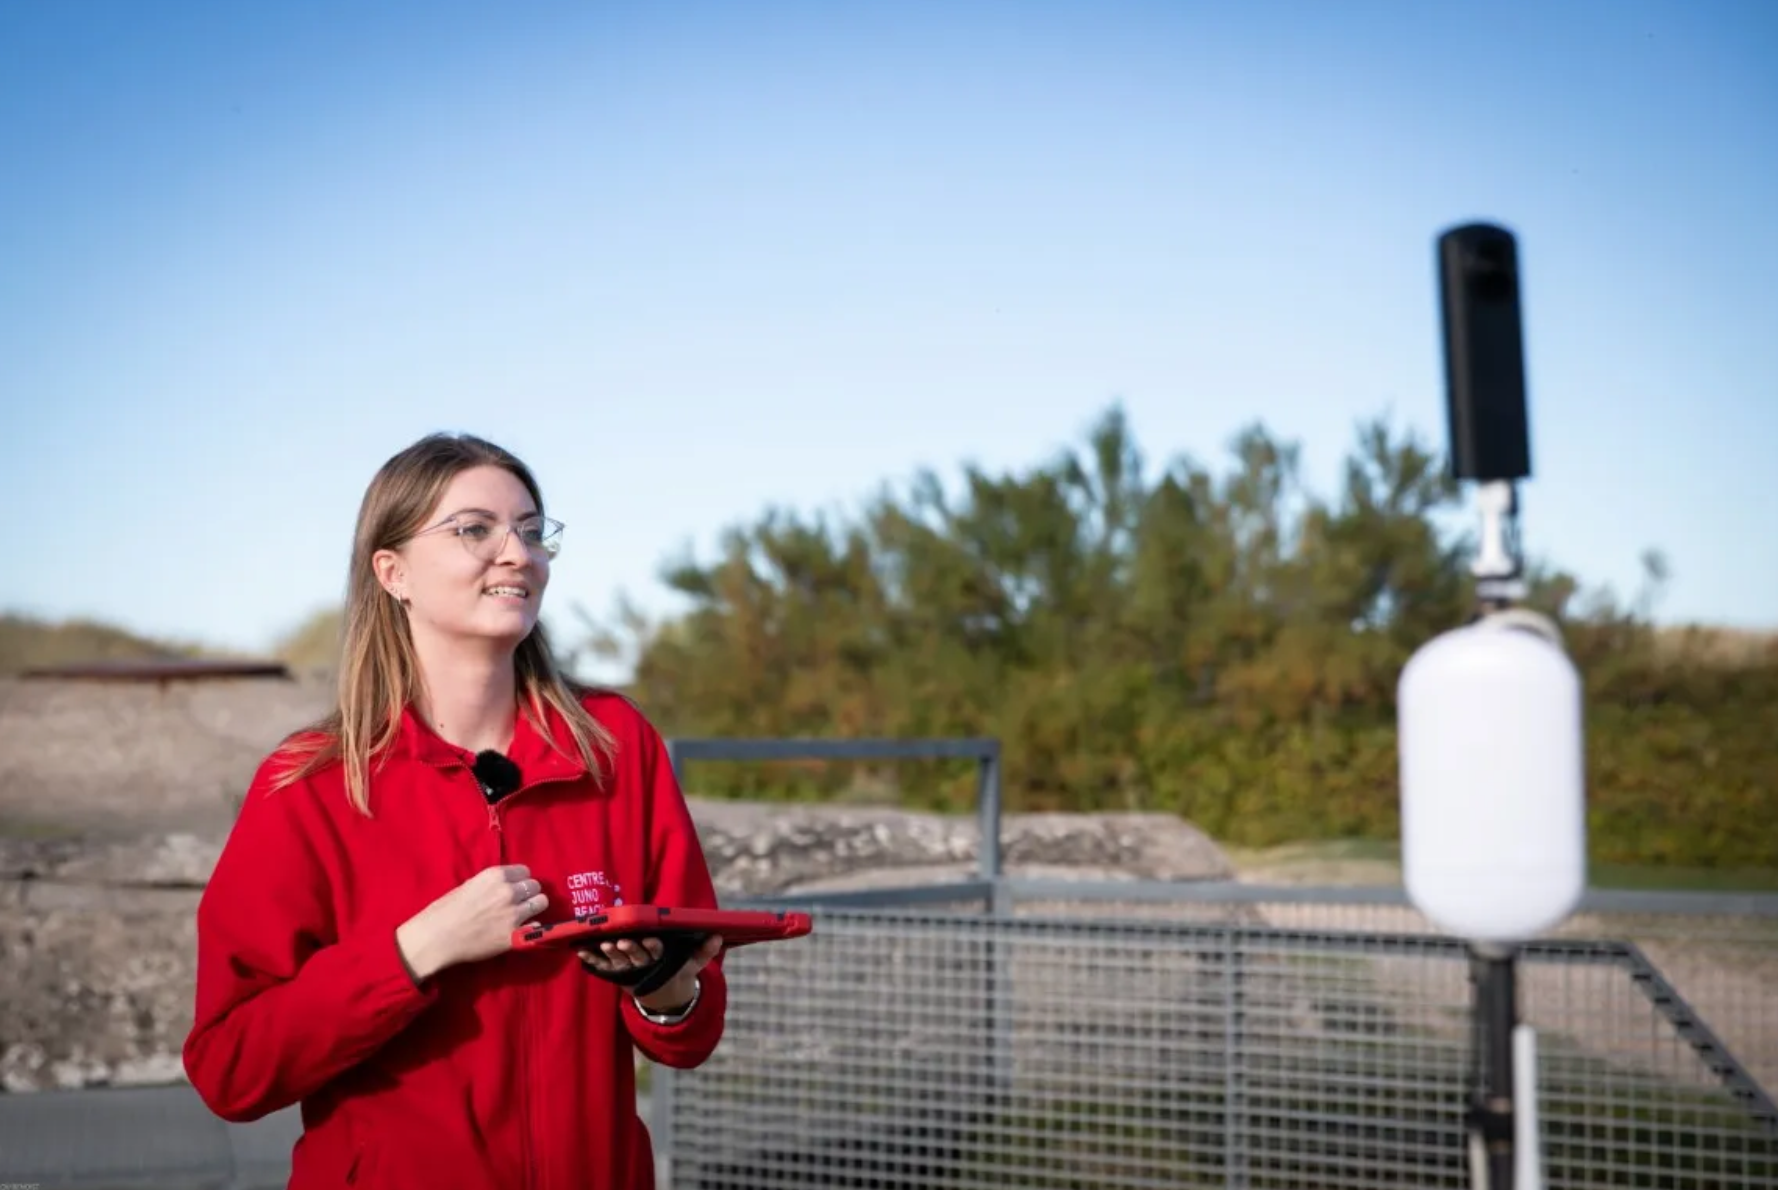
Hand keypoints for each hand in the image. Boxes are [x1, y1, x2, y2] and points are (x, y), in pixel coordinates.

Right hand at [396, 864, 546, 981]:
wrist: (435, 939)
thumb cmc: (444, 911)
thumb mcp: (467, 886)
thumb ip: (489, 885)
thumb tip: (502, 886)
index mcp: (496, 876)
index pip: (525, 871)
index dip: (519, 880)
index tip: (514, 887)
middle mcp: (509, 892)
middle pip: (535, 886)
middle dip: (528, 893)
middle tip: (519, 902)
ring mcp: (514, 914)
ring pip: (541, 903)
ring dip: (534, 907)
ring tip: (524, 914)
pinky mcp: (515, 936)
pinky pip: (537, 927)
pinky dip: (533, 928)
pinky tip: (524, 930)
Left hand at [580, 934, 722, 1014]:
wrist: (660, 996)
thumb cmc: (675, 972)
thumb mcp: (691, 965)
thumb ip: (703, 952)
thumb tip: (717, 937)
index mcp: (661, 963)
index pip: (658, 954)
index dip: (653, 947)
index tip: (651, 939)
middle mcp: (643, 968)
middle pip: (636, 958)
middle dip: (629, 950)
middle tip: (621, 942)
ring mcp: (628, 972)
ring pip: (618, 963)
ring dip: (609, 954)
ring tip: (603, 945)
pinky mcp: (615, 974)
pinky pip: (602, 967)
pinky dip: (592, 960)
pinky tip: (581, 951)